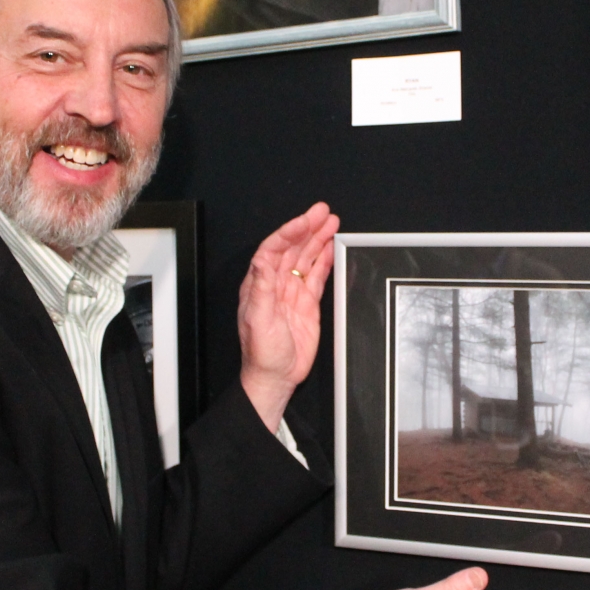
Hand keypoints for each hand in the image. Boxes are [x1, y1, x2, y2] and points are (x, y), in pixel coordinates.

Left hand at [237, 202, 339, 431]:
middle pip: (292, 248)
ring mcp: (292, 293)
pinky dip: (325, 260)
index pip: (273, 249)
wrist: (276, 377)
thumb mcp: (257, 319)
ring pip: (306, 258)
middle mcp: (275, 284)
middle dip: (307, 228)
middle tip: (323, 212)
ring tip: (332, 222)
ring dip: (318, 239)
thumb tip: (261, 260)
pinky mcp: (307, 304)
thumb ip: (261, 288)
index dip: (290, 232)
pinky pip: (317, 276)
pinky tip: (332, 248)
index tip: (306, 220)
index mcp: (259, 284)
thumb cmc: (261, 353)